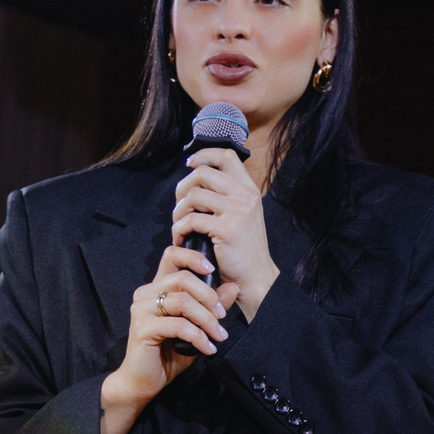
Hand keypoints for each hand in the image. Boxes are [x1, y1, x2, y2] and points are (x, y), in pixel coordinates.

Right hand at [99, 246, 229, 433]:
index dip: (193, 257)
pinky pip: (178, 325)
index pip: (171, 255)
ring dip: (207, 320)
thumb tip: (233, 287)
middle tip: (223, 317)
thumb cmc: (168, 354)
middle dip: (209, 297)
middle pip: (182, 278)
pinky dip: (198, 337)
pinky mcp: (142, 328)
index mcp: (157, 288)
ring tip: (219, 336)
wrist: (143, 382)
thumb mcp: (197, 328)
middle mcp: (146, 294)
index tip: (213, 271)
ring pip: (182, 302)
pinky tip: (208, 349)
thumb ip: (212, 307)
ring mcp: (141, 309)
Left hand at [174, 147, 278, 319]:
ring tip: (179, 225)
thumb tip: (196, 179)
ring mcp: (237, 211)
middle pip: (202, 173)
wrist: (255, 278)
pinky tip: (181, 238)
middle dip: (182, 187)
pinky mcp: (226, 229)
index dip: (204, 155)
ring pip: (193, 195)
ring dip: (178, 211)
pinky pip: (190, 220)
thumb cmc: (242, 250)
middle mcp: (245, 196)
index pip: (226, 156)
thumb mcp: (242, 216)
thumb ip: (226, 196)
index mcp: (249, 190)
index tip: (190, 164)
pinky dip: (179, 229)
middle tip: (180, 206)